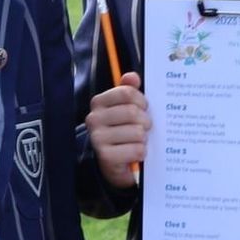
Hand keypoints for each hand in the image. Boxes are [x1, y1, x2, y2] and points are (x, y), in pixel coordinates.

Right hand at [86, 72, 147, 186]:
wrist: (112, 163)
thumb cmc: (122, 130)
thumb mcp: (125, 108)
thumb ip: (129, 90)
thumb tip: (132, 76)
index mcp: (99, 102)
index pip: (127, 93)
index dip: (142, 101)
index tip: (143, 108)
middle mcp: (94, 118)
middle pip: (133, 112)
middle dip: (146, 121)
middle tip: (144, 128)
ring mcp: (98, 138)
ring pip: (137, 132)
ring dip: (144, 139)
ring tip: (138, 141)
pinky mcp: (105, 156)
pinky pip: (136, 149)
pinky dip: (141, 152)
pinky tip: (136, 153)